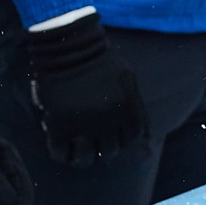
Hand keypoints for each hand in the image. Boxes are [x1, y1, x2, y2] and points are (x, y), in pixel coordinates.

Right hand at [24, 13, 148, 167]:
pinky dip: (59, 154)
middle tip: (90, 142)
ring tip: (74, 150)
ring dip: (80, 157)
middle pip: (108, 152)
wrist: (68, 45)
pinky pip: (59, 152)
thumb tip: (147, 139)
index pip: (131, 141)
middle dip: (100, 148)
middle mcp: (108, 122)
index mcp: (128, 111)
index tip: (109, 135)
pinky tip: (57, 145)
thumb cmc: (99, 61)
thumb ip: (137, 109)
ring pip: (84, 159)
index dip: (120, 139)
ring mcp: (83, 125)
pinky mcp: (58, 124)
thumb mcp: (127, 81)